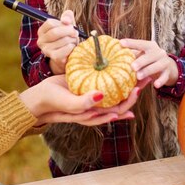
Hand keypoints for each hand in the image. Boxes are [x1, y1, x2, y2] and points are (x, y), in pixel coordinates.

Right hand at [20, 75, 139, 126]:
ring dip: (126, 84)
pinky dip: (112, 78)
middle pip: (120, 101)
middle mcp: (96, 107)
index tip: (138, 88)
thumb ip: (85, 103)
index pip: (118, 109)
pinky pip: (103, 83)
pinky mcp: (86, 87)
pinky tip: (117, 70)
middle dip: (133, 91)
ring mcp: (92, 97)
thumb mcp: (69, 104)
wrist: (39, 98)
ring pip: (113, 92)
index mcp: (95, 114)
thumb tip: (103, 96)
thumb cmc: (55, 103)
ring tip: (137, 74)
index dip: (130, 100)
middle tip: (145, 77)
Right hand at [37, 10, 79, 74]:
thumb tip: (66, 21)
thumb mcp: (67, 25)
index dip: (62, 23)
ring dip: (73, 39)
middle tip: (75, 33)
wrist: (66, 56)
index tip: (69, 25)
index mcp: (41, 31)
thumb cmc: (66, 38)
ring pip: (63, 40)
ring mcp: (46, 50)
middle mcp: (41, 41)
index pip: (49, 23)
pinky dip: (73, 46)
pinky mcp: (55, 57)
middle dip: (69, 31)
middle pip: (55, 32)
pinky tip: (72, 48)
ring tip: (73, 41)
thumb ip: (67, 17)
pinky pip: (67, 48)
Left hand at [120, 39, 178, 88]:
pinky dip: (160, 81)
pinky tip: (155, 85)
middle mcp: (158, 52)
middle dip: (141, 61)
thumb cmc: (148, 60)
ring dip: (147, 71)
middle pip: (150, 56)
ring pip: (156, 66)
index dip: (131, 43)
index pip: (140, 43)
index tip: (120, 43)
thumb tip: (114, 51)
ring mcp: (164, 62)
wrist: (167, 67)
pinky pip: (164, 77)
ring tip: (138, 76)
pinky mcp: (168, 73)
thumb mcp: (141, 55)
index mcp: (150, 46)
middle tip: (132, 66)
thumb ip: (131, 54)